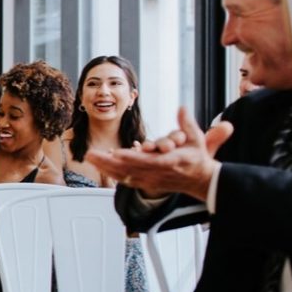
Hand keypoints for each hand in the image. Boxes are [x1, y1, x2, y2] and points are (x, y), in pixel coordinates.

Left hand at [86, 107, 230, 200]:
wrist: (200, 180)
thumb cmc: (197, 158)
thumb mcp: (196, 139)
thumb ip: (187, 123)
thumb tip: (182, 107)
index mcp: (170, 162)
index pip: (148, 161)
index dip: (131, 157)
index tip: (116, 152)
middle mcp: (158, 173)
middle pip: (129, 169)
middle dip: (108, 162)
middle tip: (91, 153)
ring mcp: (151, 180)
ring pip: (124, 175)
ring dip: (106, 167)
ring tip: (90, 158)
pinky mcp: (147, 184)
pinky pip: (126, 180)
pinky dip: (112, 174)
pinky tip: (99, 167)